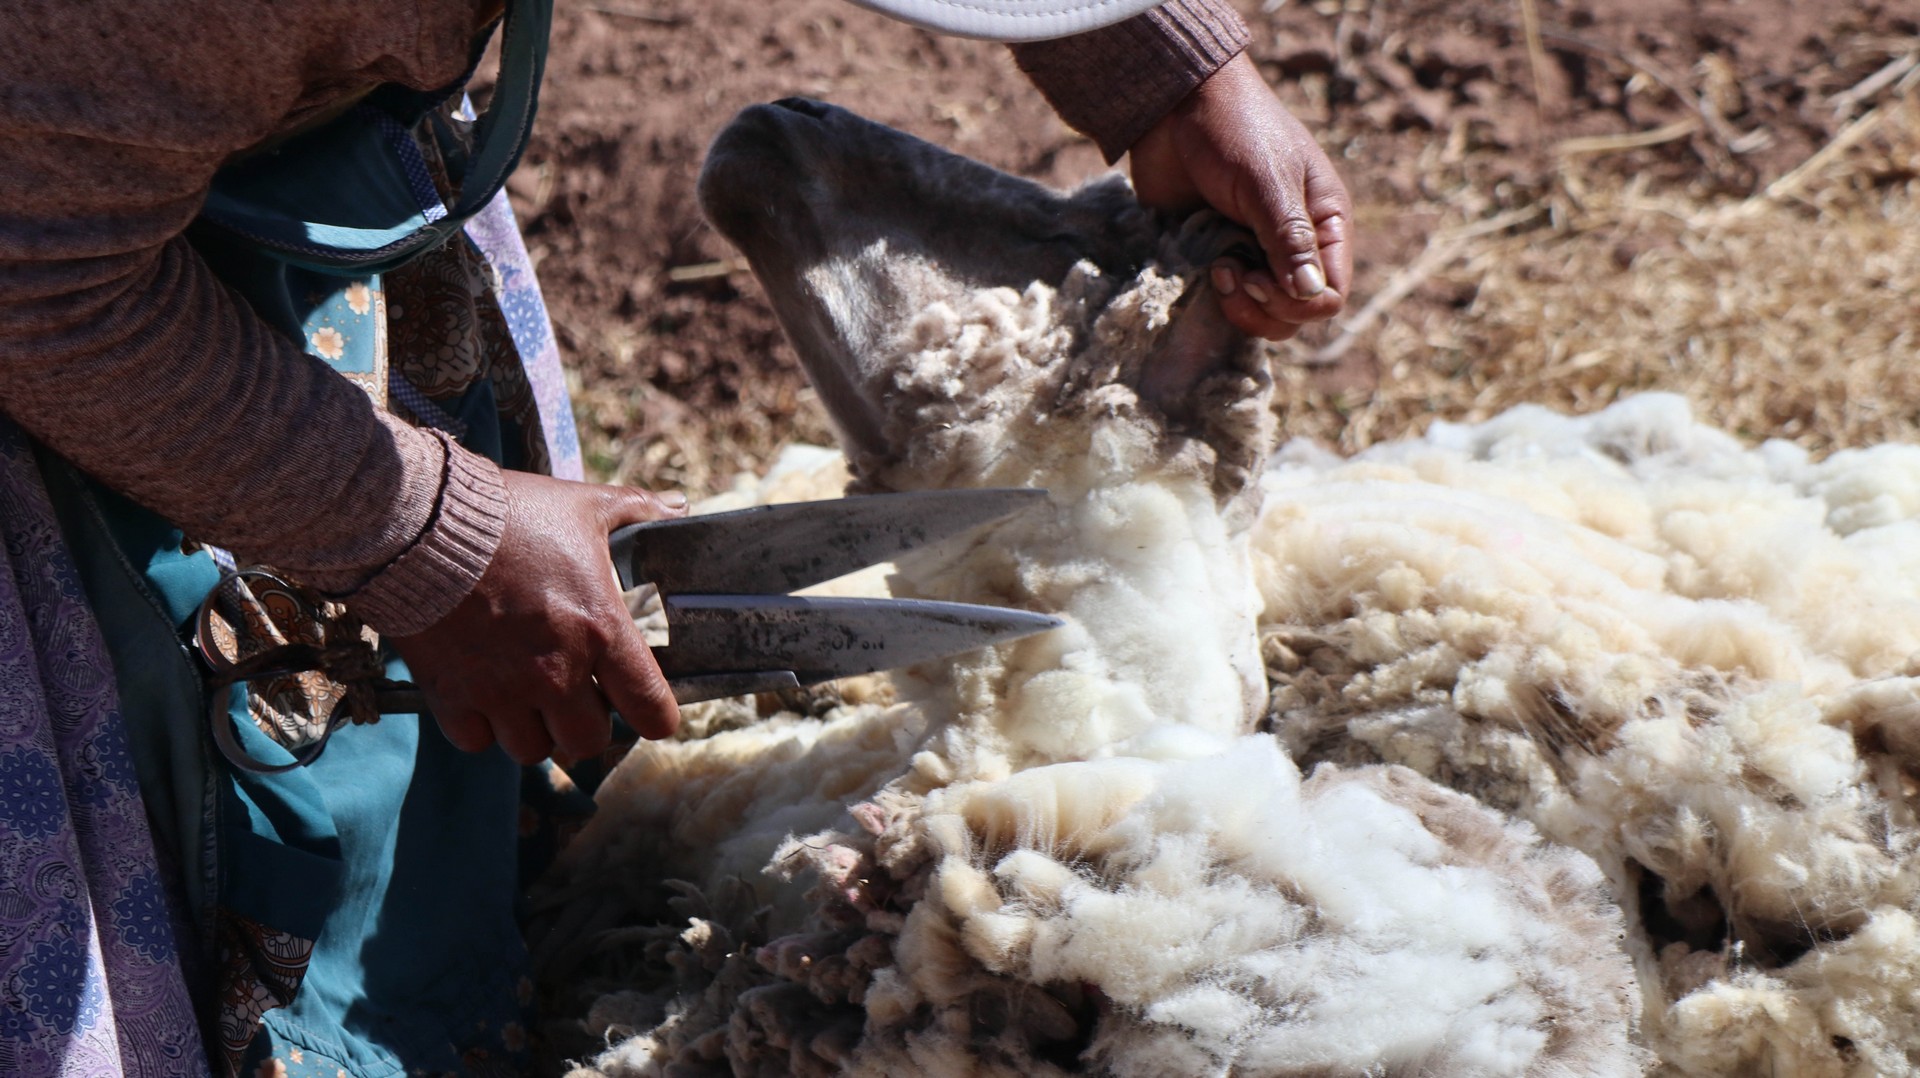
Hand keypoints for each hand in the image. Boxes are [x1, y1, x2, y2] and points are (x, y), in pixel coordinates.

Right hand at [390, 471, 686, 763]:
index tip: (646, 707)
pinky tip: (481, 692)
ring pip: (532, 749)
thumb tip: (679, 506)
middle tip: (576, 696)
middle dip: (586, 723)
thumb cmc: (510, 515)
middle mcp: (556, 672)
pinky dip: (480, 726)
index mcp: (601, 630)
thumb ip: (638, 510)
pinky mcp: (451, 698)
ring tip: (527, 695)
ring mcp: (501, 691)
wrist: (421, 522)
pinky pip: (476, 741)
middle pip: (588, 743)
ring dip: (533, 728)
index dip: (655, 715)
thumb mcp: (584, 505)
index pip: (650, 709)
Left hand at [1128, 52, 1353, 340]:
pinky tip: (1198, 268)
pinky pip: (1223, 301)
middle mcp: (1295, 247)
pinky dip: (1212, 297)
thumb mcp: (1267, 181)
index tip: (1255, 277)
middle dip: (1262, 308)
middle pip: (1295, 315)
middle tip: (1226, 271)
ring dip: (1237, 307)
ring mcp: (1254, 255)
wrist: (1175, 106)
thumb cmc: (1233, 129)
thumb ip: (1290, 239)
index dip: (1296, 303)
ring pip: (1260, 316)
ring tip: (1214, 269)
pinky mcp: (1217, 257)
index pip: (1329, 296)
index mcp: (1324, 224)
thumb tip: (1313, 296)